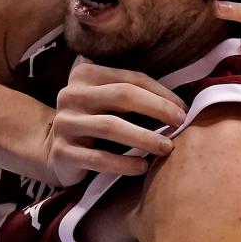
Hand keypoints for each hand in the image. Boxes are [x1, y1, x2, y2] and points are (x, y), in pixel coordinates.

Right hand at [45, 61, 186, 186]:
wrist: (56, 152)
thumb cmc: (96, 124)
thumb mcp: (109, 103)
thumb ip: (134, 96)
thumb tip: (182, 105)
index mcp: (84, 75)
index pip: (131, 79)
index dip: (161, 93)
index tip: (184, 109)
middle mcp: (70, 95)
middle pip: (122, 95)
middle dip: (157, 109)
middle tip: (181, 124)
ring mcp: (64, 123)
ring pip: (111, 126)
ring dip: (144, 137)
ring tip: (167, 148)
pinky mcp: (62, 152)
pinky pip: (99, 158)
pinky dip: (124, 163)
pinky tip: (143, 166)